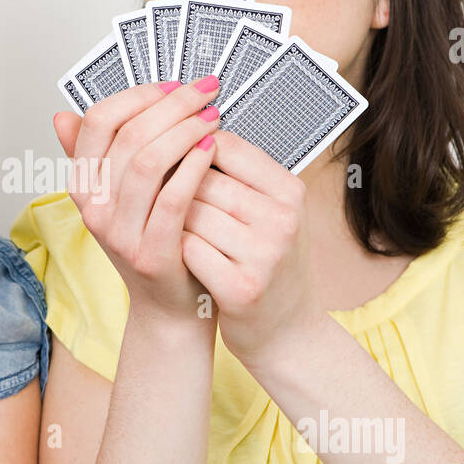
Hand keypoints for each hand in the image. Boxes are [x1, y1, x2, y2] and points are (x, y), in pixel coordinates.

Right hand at [53, 76, 220, 319]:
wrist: (170, 305)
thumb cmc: (155, 240)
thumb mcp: (121, 194)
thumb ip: (100, 154)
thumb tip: (63, 115)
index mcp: (83, 185)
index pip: (98, 121)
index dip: (137, 95)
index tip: (173, 85)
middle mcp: (93, 208)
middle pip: (127, 136)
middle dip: (171, 105)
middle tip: (205, 92)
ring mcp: (118, 233)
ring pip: (147, 162)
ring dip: (185, 130)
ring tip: (213, 116)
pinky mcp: (149, 253)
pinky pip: (171, 199)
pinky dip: (193, 166)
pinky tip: (212, 148)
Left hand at [180, 129, 324, 368]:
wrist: (287, 332)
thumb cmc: (269, 264)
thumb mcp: (271, 213)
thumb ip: (240, 176)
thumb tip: (187, 131)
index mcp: (290, 191)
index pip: (226, 145)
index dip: (191, 149)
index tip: (177, 160)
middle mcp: (282, 219)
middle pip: (201, 177)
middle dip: (178, 188)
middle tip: (173, 206)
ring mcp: (264, 254)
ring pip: (188, 212)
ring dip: (174, 220)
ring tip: (179, 233)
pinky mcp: (241, 287)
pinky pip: (187, 249)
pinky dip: (178, 251)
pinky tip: (184, 260)